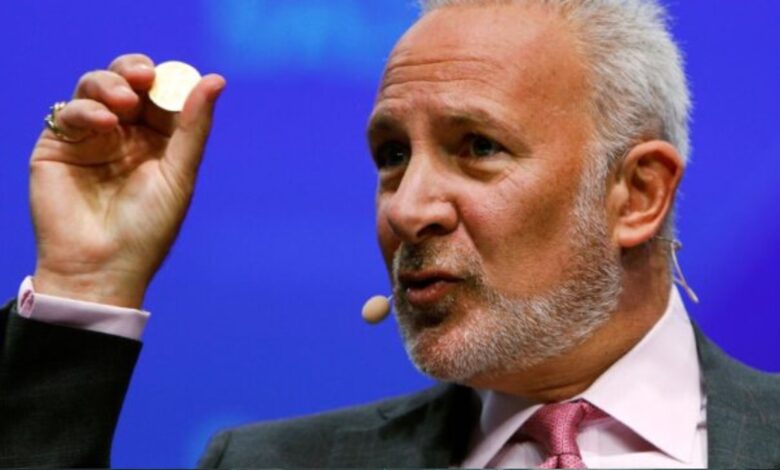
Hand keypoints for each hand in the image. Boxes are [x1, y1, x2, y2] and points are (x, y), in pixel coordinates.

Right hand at [30, 54, 225, 307]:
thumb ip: (194, 126)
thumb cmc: (148, 228)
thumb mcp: (179, 174)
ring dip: (110, 84)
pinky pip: (69, 112)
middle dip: (135, 71)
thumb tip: (217, 79)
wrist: (101, 266)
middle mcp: (125, 134)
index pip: (162, 94)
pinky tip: (105, 125)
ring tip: (124, 103)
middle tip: (143, 77)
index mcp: (158, 140)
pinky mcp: (58, 145)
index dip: (166, 79)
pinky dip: (86, 110)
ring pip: (95, 88)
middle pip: (127, 82)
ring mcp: (91, 137)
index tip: (169, 76)